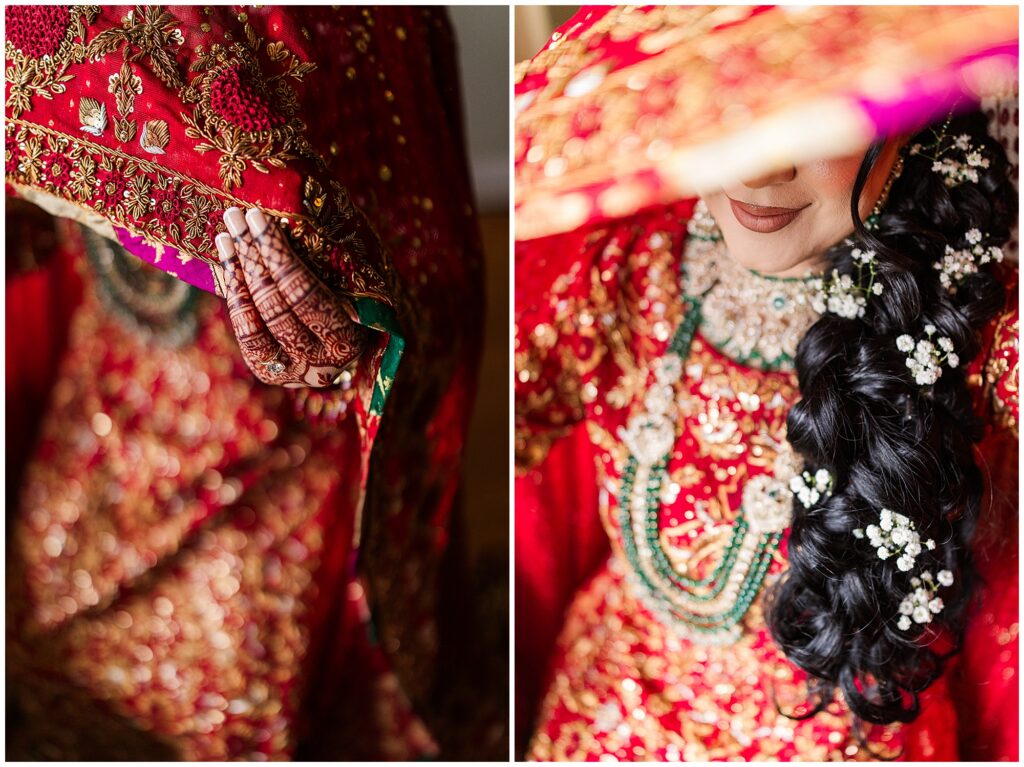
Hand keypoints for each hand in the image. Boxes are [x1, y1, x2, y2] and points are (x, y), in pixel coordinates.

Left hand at [214, 207, 365, 387]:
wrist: (355, 343)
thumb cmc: (363, 298)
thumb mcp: (358, 279)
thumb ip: (337, 256)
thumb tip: (300, 199)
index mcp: (348, 340)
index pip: (305, 296)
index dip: (278, 257)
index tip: (260, 218)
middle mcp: (318, 364)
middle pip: (276, 306)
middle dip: (253, 256)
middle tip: (236, 216)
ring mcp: (290, 371)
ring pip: (254, 320)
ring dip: (237, 272)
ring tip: (226, 233)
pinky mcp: (268, 369)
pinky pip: (245, 329)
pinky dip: (234, 293)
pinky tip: (228, 260)